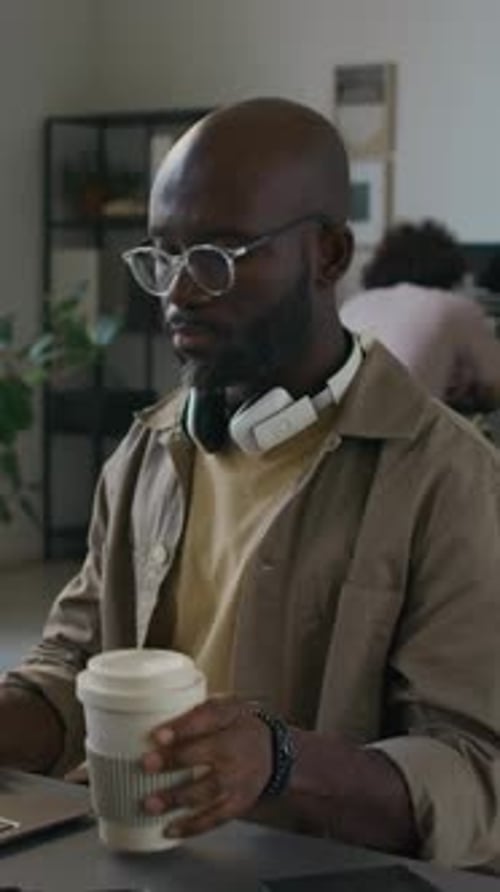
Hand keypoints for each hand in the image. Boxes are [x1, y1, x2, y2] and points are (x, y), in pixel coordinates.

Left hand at [141, 694, 272, 836]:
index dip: (182, 729)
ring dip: (177, 798)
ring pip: (207, 791)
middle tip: (146, 764)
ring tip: (150, 803)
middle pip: (205, 756)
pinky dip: (192, 826)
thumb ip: (199, 710)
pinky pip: (215, 818)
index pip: (207, 720)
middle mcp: (235, 751)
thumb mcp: (228, 706)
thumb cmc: (241, 726)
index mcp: (231, 721)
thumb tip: (161, 715)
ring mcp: (237, 781)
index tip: (158, 735)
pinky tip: (170, 829)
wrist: (275, 753)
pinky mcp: (238, 804)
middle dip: (175, 761)